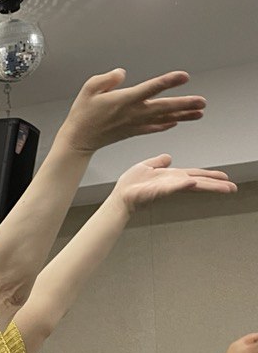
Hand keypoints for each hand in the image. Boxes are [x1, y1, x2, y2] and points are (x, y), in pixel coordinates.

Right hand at [56, 69, 205, 154]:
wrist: (78, 139)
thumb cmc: (83, 114)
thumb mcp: (88, 89)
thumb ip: (107, 79)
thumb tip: (121, 73)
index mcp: (124, 100)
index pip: (151, 88)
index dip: (168, 81)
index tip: (184, 77)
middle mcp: (133, 113)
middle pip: (164, 107)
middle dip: (185, 104)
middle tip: (202, 102)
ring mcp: (134, 124)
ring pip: (163, 119)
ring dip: (183, 116)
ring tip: (200, 113)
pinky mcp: (132, 132)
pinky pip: (154, 128)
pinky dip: (167, 125)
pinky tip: (177, 122)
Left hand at [111, 154, 235, 212]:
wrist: (120, 195)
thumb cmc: (130, 184)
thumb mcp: (147, 166)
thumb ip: (159, 162)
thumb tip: (168, 158)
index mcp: (172, 176)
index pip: (195, 174)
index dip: (210, 175)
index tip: (224, 177)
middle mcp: (173, 182)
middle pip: (200, 181)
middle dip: (216, 184)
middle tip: (232, 188)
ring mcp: (168, 187)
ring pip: (192, 185)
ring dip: (209, 186)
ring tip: (224, 187)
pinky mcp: (159, 191)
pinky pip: (173, 187)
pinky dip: (183, 184)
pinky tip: (193, 182)